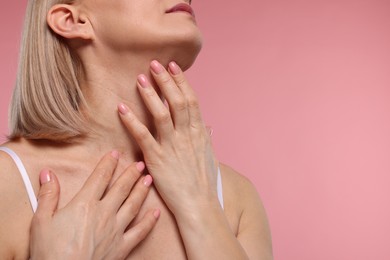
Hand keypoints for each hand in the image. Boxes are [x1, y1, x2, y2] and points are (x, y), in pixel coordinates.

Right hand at [30, 151, 159, 259]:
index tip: (116, 153)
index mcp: (85, 204)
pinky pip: (140, 232)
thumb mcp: (41, 221)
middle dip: (131, 174)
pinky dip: (149, 222)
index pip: (100, 177)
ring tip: (149, 180)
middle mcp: (104, 213)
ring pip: (133, 205)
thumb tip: (48, 173)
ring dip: (142, 191)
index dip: (108, 163)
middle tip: (140, 164)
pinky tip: (156, 213)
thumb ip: (48, 195)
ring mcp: (115, 230)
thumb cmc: (50, 252)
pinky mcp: (122, 247)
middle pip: (121, 188)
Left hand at [118, 60, 219, 218]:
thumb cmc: (204, 182)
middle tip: (154, 64)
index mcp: (199, 133)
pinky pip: (142, 136)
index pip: (191, 100)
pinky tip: (121, 109)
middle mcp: (187, 135)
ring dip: (150, 94)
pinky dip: (132, 121)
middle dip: (166, 80)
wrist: (199, 204)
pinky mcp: (157, 158)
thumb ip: (206, 138)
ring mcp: (172, 146)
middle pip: (177, 101)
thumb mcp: (209, 156)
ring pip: (161, 113)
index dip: (182, 82)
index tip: (174, 67)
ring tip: (140, 78)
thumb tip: (208, 126)